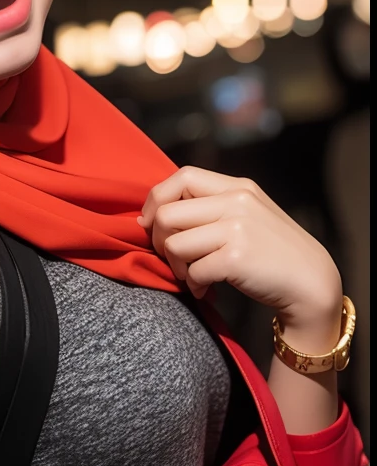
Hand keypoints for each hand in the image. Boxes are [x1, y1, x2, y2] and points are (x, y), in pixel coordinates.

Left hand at [138, 166, 342, 341]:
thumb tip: (157, 213)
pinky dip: (194, 285)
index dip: (157, 200)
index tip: (152, 223)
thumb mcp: (249, 214)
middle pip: (167, 212)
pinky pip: (193, 271)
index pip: (182, 176)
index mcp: (237, 187)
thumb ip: (213, 207)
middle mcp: (236, 202)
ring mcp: (237, 229)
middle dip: (159, 240)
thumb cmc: (273, 252)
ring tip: (193, 275)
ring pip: (173, 243)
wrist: (312, 282)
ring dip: (176, 266)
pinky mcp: (236, 258)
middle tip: (174, 258)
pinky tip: (207, 289)